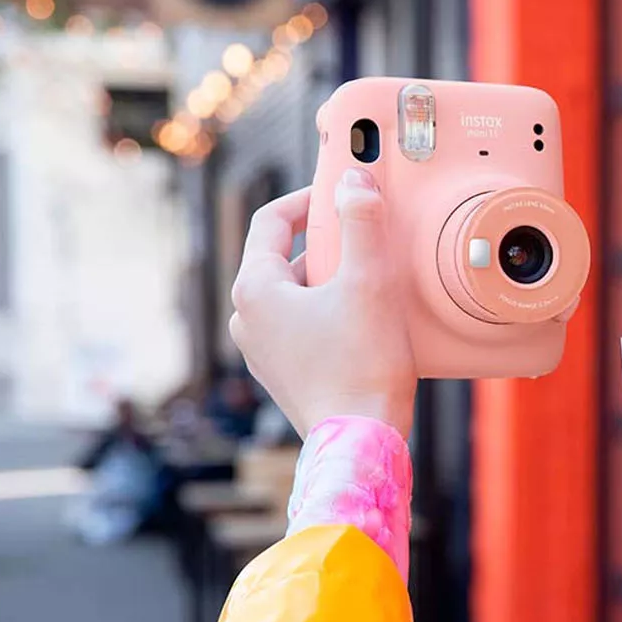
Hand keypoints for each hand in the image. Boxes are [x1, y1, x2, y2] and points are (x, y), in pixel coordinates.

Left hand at [228, 170, 416, 438]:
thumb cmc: (363, 365)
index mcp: (254, 290)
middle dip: (328, 244)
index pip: (271, 221)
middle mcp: (246, 319)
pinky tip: (367, 322)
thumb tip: (354, 178)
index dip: (308, 198)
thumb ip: (362, 222)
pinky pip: (303, 327)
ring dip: (331, 281)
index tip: (340, 190)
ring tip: (375, 283)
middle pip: (285, 259)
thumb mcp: (369, 283)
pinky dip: (330, 313)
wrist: (361, 442)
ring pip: (296, 295)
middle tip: (370, 239)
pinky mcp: (284, 375)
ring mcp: (261, 351)